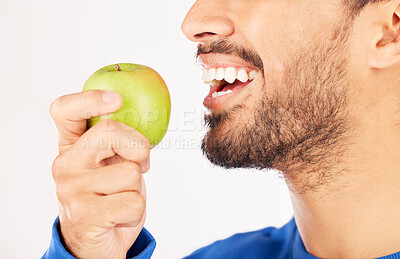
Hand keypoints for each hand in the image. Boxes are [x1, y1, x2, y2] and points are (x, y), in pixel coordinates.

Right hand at [49, 90, 150, 258]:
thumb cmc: (110, 198)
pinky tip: (120, 217)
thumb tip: (150, 116)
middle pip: (109, 132)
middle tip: (140, 164)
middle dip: (138, 147)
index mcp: (70, 147)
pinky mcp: (85, 214)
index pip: (64, 110)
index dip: (89, 98)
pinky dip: (137, 211)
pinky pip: (134, 201)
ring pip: (130, 172)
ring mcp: (71, 189)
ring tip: (121, 199)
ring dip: (137, 188)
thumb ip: (118, 142)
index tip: (117, 99)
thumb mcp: (110, 165)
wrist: (96, 243)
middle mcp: (64, 164)